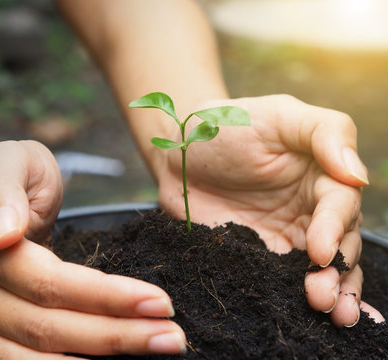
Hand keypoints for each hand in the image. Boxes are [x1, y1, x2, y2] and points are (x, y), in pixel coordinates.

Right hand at [0, 140, 184, 358]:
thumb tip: (3, 235)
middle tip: (172, 337)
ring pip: (36, 356)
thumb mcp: (10, 160)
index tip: (159, 301)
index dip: (106, 297)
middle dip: (116, 335)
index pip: (50, 283)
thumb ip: (3, 191)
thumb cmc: (12, 175)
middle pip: (48, 328)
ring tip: (156, 349)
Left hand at [157, 94, 384, 327]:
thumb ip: (325, 133)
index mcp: (321, 176)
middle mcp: (309, 210)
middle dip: (337, 272)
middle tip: (324, 297)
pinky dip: (295, 298)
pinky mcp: (256, 254)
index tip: (319, 250)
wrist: (179, 152)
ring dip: (330, 292)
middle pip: (338, 245)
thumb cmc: (228, 124)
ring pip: (318, 269)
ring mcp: (283, 236)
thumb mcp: (278, 113)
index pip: (340, 206)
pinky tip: (309, 318)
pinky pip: (279, 279)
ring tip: (329, 314)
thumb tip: (358, 176)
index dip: (334, 229)